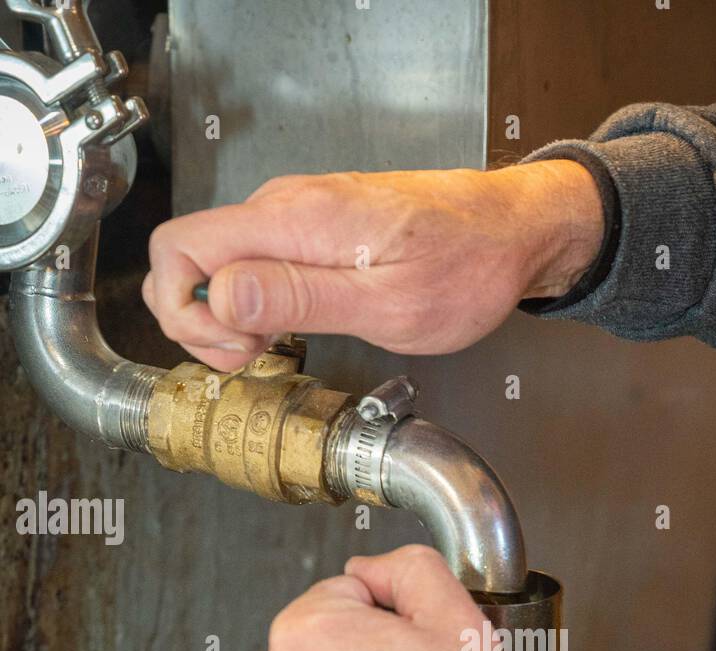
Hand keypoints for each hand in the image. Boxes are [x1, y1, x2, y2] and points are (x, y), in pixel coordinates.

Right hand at [143, 161, 603, 371]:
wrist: (515, 232)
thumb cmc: (467, 268)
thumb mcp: (387, 305)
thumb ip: (298, 299)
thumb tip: (224, 298)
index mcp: (296, 222)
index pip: (180, 248)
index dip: (185, 310)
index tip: (232, 350)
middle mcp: (286, 207)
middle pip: (190, 257)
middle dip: (202, 319)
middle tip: (253, 357)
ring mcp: (298, 214)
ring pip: (222, 263)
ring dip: (233, 315)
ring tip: (279, 345)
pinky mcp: (315, 226)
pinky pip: (257, 262)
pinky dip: (259, 301)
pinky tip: (295, 326)